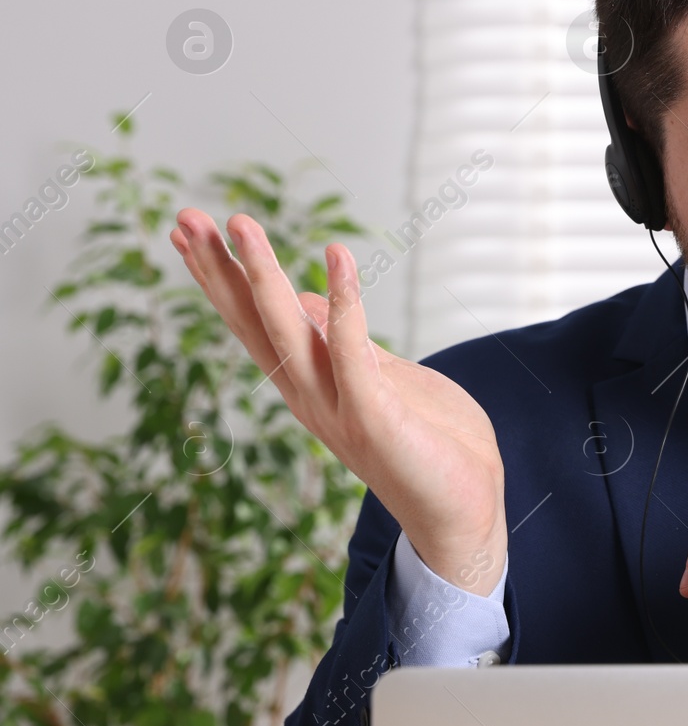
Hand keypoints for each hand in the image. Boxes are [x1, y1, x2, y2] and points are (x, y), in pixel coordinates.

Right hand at [170, 209, 506, 596]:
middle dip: (219, 270)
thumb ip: (344, 342)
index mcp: (311, 385)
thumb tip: (304, 299)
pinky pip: (353, 349)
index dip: (222, 278)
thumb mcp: (381, 376)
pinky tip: (336, 256)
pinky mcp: (375, 413)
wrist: (464, 509)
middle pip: (253, 323)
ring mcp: (339, 406)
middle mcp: (312, 395)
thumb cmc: (430, 443)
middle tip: (184, 216)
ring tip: (237, 223)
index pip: (254, 323)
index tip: (191, 232)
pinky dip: (343, 301)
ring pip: (288, 331)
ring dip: (262, 275)